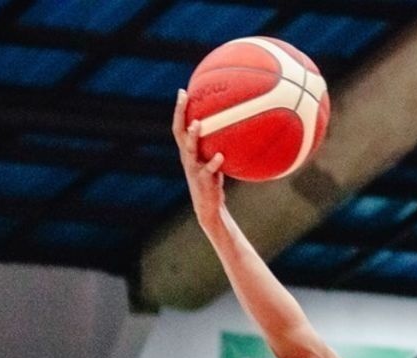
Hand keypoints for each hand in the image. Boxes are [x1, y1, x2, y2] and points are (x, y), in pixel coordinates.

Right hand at [172, 89, 226, 229]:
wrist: (209, 207)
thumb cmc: (214, 181)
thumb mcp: (215, 161)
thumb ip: (220, 146)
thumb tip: (237, 129)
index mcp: (188, 151)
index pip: (180, 126)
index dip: (180, 110)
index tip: (183, 91)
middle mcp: (187, 157)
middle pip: (179, 131)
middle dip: (180, 113)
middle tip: (184, 97)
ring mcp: (193, 169)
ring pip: (189, 150)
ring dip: (193, 137)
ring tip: (198, 124)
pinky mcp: (203, 182)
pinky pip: (208, 170)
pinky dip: (214, 163)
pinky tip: (221, 156)